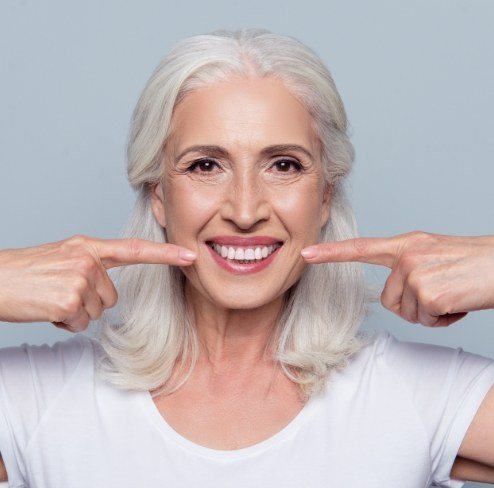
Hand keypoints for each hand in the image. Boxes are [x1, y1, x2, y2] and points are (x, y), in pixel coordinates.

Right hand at [0, 234, 196, 331]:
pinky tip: (46, 309)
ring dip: (75, 312)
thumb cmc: (27, 272)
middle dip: (89, 301)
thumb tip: (108, 290)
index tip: (190, 255)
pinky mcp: (69, 300)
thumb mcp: (63, 256)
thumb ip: (91, 265)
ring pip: (97, 312)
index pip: (134, 249)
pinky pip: (79, 323)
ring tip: (51, 298)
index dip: (165, 254)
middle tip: (59, 291)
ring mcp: (80, 279)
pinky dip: (63, 323)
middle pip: (112, 296)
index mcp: (88, 247)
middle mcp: (88, 259)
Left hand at [301, 231, 493, 326]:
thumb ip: (408, 267)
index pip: (362, 248)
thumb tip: (393, 293)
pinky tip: (459, 302)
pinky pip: (426, 320)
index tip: (306, 254)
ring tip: (453, 294)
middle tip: (442, 293)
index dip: (332, 253)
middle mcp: (407, 255)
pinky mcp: (428, 292)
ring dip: (431, 313)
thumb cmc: (472, 263)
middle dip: (414, 306)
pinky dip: (444, 319)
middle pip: (388, 300)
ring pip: (407, 313)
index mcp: (406, 244)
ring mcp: (416, 272)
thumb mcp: (435, 254)